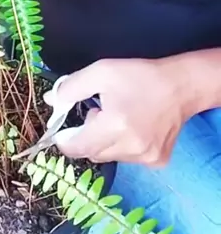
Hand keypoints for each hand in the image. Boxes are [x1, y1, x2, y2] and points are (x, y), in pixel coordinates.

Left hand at [51, 58, 189, 166]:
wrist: (181, 86)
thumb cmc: (139, 76)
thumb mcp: (101, 72)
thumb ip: (71, 87)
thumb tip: (51, 101)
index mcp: (114, 126)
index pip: (76, 148)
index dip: (65, 139)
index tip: (64, 129)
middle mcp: (130, 147)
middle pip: (91, 153)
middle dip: (87, 136)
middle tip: (98, 112)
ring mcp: (145, 158)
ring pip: (109, 156)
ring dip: (106, 141)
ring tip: (118, 117)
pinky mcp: (157, 161)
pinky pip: (129, 159)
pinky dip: (124, 146)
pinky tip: (135, 128)